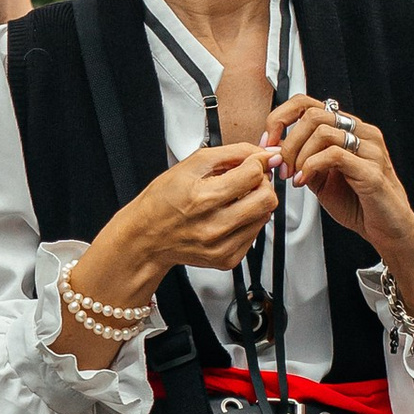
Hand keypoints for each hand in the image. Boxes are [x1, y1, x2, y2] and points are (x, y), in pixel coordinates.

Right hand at [60, 141, 277, 351]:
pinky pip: (255, 234)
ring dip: (255, 202)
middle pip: (267, 198)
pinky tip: (229, 216)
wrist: (146, 238)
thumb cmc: (162, 201)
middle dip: (262, 183)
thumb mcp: (190, 165)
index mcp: (203, 198)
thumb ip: (231, 154)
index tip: (252, 163)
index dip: (256, 163)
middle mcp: (214, 225)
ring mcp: (221, 246)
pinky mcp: (227, 259)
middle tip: (248, 180)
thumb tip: (262, 154)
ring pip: (265, 216)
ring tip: (234, 199)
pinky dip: (247, 221)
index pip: (253, 174)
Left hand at [260, 93, 413, 285]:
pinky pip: (334, 154)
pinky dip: (311, 166)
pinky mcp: (372, 170)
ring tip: (294, 176)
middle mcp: (362, 133)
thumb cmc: (359, 204)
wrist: (388, 230)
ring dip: (298, 155)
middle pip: (312, 114)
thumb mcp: (320, 178)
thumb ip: (302, 160)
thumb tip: (274, 149)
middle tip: (282, 166)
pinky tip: (304, 181)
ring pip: (322, 132)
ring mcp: (370, 149)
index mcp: (349, 130)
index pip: (308, 103)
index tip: (268, 142)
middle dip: (287, 142)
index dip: (281, 118)